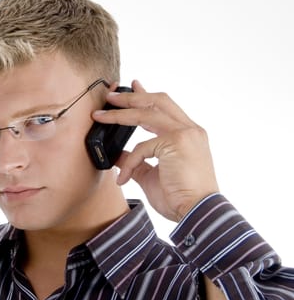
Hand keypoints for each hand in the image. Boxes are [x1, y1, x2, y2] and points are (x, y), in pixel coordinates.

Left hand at [92, 80, 218, 221]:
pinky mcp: (176, 143)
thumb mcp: (151, 175)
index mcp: (188, 135)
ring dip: (120, 113)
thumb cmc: (180, 198)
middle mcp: (190, 130)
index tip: (133, 85)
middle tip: (110, 95)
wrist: (197, 214)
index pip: (165, 107)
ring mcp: (185, 134)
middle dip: (131, 96)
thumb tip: (118, 155)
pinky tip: (123, 178)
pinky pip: (142, 146)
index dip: (147, 95)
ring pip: (146, 114)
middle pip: (157, 100)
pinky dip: (130, 162)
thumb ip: (136, 161)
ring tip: (101, 115)